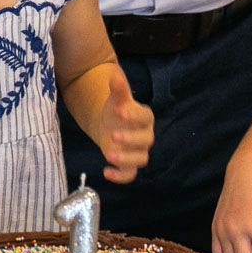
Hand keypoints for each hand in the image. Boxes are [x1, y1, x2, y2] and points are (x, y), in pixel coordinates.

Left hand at [97, 66, 154, 183]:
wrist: (111, 124)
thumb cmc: (117, 109)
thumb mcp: (116, 99)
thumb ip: (118, 89)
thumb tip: (115, 76)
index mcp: (144, 118)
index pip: (144, 117)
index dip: (134, 116)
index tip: (120, 112)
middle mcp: (145, 136)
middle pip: (144, 141)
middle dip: (130, 139)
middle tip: (113, 135)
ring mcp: (138, 152)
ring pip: (140, 160)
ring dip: (126, 159)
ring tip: (108, 155)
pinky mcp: (128, 165)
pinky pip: (130, 174)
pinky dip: (120, 176)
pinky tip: (106, 172)